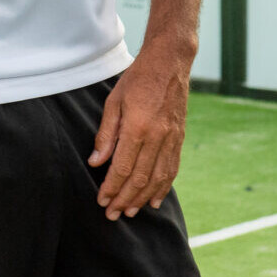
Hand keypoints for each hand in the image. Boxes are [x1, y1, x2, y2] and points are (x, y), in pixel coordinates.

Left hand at [88, 44, 191, 219]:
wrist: (170, 62)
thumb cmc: (138, 78)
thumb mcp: (114, 101)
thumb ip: (106, 133)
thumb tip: (96, 162)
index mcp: (138, 127)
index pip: (123, 167)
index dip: (111, 187)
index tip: (102, 201)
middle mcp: (158, 136)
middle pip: (140, 178)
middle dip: (124, 199)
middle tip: (112, 214)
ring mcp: (171, 138)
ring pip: (158, 178)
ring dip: (143, 198)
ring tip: (130, 212)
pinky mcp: (180, 138)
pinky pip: (172, 168)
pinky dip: (163, 187)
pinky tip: (154, 199)